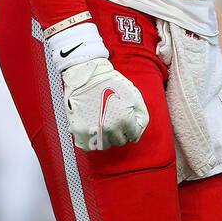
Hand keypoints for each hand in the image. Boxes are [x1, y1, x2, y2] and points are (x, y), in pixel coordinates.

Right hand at [45, 21, 148, 149]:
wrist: (86, 74)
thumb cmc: (111, 82)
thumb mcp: (134, 95)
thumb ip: (141, 116)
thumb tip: (137, 133)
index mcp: (125, 119)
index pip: (134, 136)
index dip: (131, 127)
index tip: (125, 119)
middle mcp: (110, 128)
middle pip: (119, 141)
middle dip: (119, 131)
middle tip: (114, 118)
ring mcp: (93, 130)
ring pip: (105, 145)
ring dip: (106, 137)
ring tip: (103, 122)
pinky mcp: (80, 130)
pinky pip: (89, 146)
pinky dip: (92, 141)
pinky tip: (93, 129)